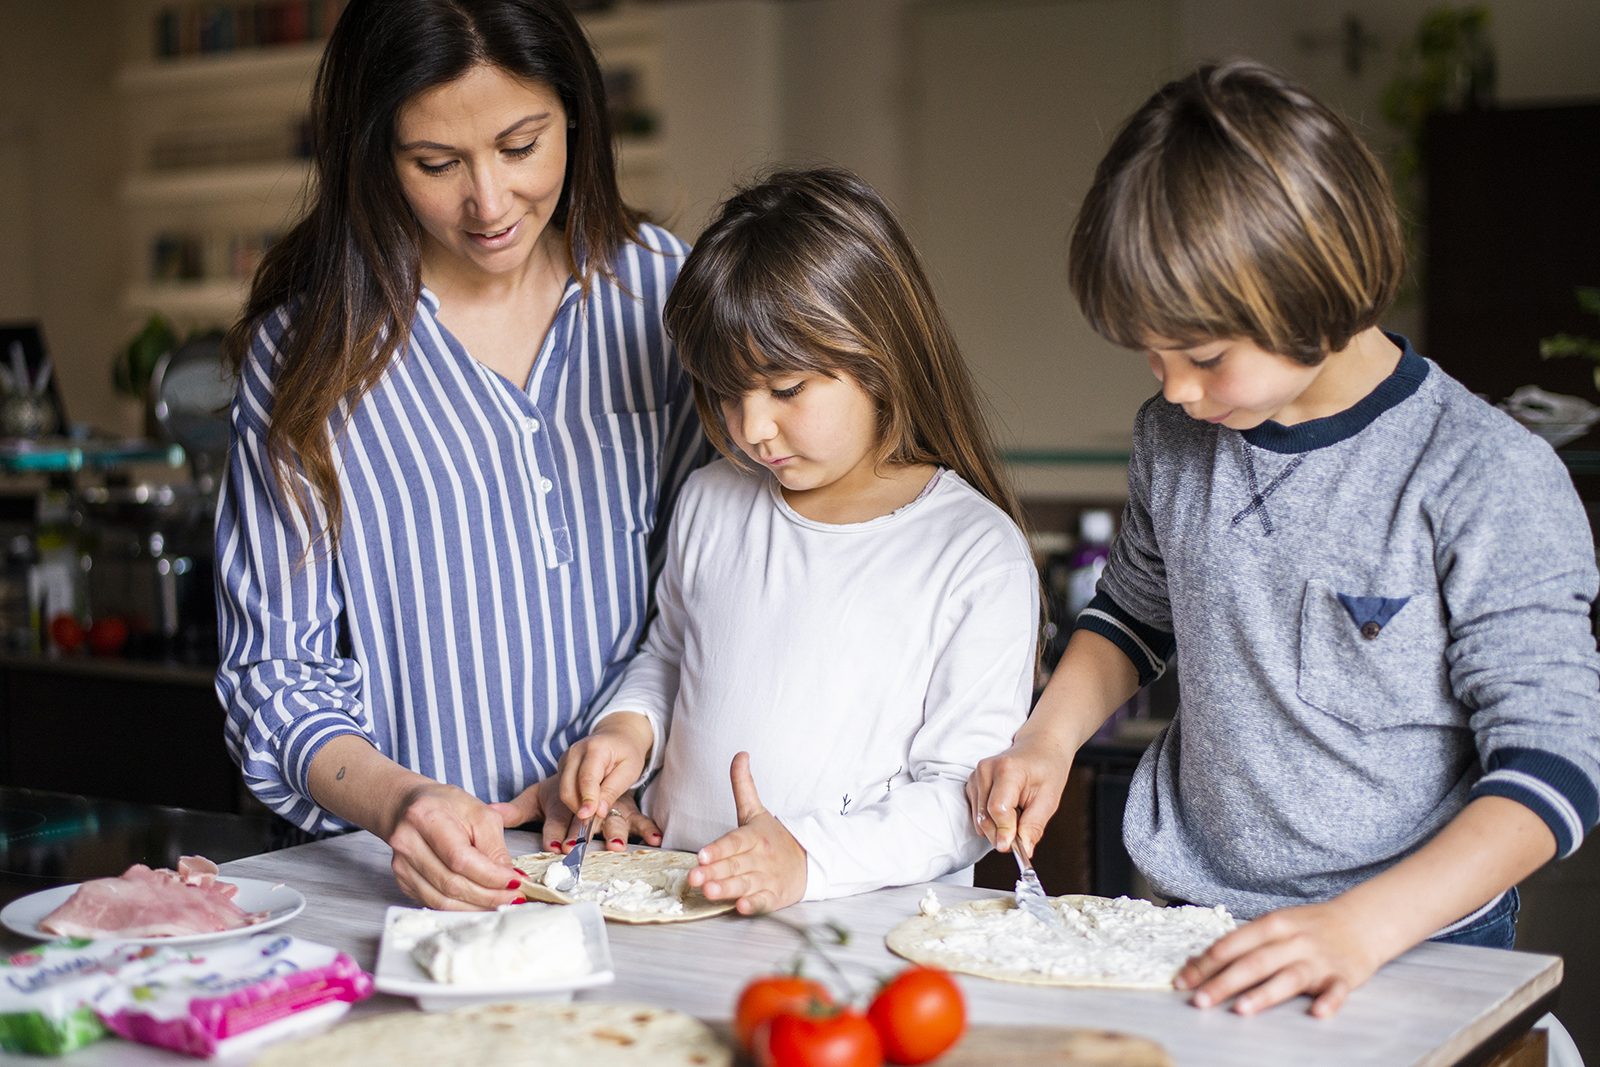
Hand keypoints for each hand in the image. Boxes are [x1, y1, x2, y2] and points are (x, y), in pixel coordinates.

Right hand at [382, 781, 525, 910]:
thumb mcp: (480, 813)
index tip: (516, 882)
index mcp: (426, 816)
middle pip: (451, 883)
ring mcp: (401, 865)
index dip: (490, 876)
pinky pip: (434, 903)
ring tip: (501, 902)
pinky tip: (480, 902)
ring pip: (442, 900)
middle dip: (488, 895)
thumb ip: (494, 845)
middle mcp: (407, 842)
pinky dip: (461, 907)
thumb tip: (509, 878)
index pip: (460, 858)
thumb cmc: (446, 806)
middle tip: (514, 897)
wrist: (409, 806)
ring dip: (476, 906)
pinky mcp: (403, 881)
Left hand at [490, 779, 661, 853]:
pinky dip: (649, 828)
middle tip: (581, 848)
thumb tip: (492, 814)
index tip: (556, 844)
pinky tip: (655, 840)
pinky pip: (640, 816)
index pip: (560, 809)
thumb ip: (518, 808)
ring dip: (615, 832)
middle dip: (584, 832)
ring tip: (616, 847)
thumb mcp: (540, 793)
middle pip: (587, 814)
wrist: (605, 749)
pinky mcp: (628, 803)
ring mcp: (611, 798)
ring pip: (614, 815)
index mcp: (565, 788)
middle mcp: (589, 791)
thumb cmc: (565, 783)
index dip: (558, 827)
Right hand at [558, 713, 652, 821]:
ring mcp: (566, 758)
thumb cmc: (628, 753)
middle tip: (593, 822)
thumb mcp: (630, 771)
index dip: (587, 800)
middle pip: (568, 787)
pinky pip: (564, 789)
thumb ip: (613, 790)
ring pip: (564, 791)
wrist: (618, 736)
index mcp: (596, 748)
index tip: (588, 818)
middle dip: (579, 808)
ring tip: (593, 812)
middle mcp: (576, 751)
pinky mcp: (563, 766)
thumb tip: (597, 812)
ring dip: (576, 806)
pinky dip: (574, 800)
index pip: (587, 778)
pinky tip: (588, 802)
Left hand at [688, 752, 806, 913]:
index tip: (702, 854)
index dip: (718, 849)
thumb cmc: (774, 837)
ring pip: (745, 884)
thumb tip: (740, 754)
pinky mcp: (774, 896)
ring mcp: (767, 878)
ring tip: (709, 892)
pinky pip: (764, 901)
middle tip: (694, 877)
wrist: (810, 860)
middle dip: (714, 872)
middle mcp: (759, 857)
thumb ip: (744, 786)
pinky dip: (754, 905)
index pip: (733, 842)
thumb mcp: (757, 811)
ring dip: (728, 889)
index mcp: (754, 836)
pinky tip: (741, 907)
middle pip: (735, 865)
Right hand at [964, 730, 1072, 854]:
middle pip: (985, 817)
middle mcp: (986, 770)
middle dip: (1002, 834)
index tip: (1011, 848)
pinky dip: (992, 820)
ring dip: (998, 827)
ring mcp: (976, 776)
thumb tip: (1025, 849)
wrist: (1038, 748)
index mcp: (1008, 770)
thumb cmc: (1046, 769)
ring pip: (979, 819)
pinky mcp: (972, 784)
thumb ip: (1034, 825)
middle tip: (1023, 835)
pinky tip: (1007, 809)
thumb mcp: (1049, 799)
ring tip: (1017, 813)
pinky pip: (977, 815)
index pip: (997, 809)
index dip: (1004, 832)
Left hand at [1175, 899, 1386, 1017]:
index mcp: (1272, 924)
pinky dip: (1329, 1001)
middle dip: (1224, 982)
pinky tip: (1318, 1012)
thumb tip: (1198, 963)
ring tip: (1241, 1009)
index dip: (1205, 964)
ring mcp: (1319, 959)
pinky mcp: (1344, 976)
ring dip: (1264, 993)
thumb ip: (1241, 944)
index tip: (1182, 982)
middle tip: (1199, 1001)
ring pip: (1289, 977)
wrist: (1360, 922)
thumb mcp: (1273, 926)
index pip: (1232, 945)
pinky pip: (1336, 990)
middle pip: (1254, 962)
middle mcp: (1293, 940)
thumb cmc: (1306, 927)